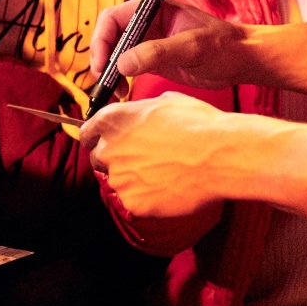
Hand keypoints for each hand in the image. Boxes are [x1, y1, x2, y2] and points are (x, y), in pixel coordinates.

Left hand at [82, 91, 237, 218]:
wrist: (219, 156)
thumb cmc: (198, 124)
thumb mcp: (165, 102)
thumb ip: (141, 111)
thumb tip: (140, 115)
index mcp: (113, 120)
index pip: (87, 132)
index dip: (97, 138)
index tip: (105, 142)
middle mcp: (109, 150)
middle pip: (99, 159)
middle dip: (116, 159)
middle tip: (142, 159)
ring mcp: (120, 179)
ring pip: (119, 181)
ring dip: (134, 179)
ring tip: (164, 173)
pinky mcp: (133, 203)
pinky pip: (135, 201)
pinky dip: (147, 198)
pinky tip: (169, 187)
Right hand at [90, 0, 252, 89]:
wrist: (242, 60)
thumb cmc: (224, 45)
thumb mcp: (193, 46)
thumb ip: (159, 52)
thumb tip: (123, 63)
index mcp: (153, 9)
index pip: (113, 18)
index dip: (101, 40)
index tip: (102, 64)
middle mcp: (146, 24)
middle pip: (110, 37)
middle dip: (102, 59)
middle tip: (105, 83)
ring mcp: (149, 42)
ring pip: (116, 55)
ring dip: (109, 73)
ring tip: (114, 93)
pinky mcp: (153, 61)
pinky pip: (127, 69)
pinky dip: (120, 81)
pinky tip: (122, 93)